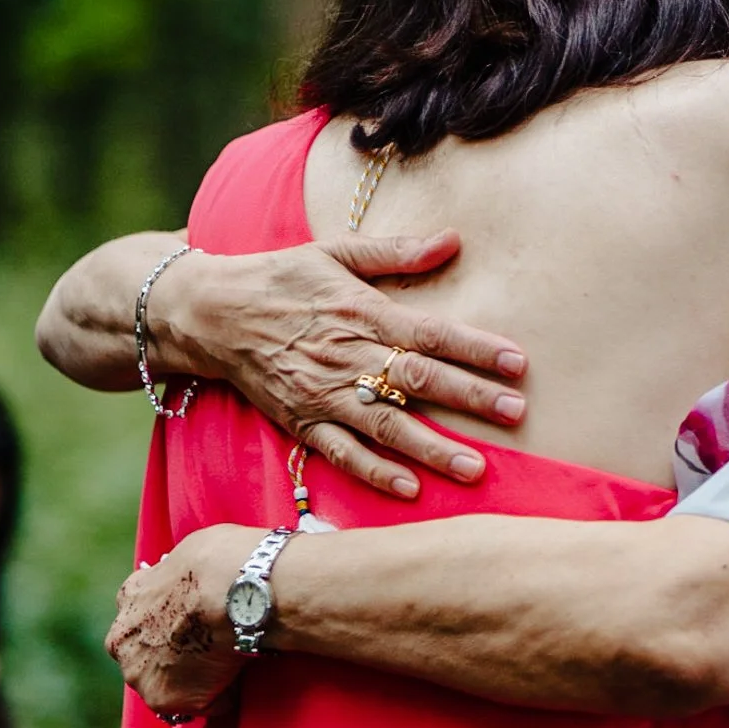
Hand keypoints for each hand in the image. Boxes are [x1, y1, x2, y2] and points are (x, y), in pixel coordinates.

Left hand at [106, 526, 253, 718]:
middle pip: (145, 655)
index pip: (141, 617)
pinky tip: (240, 674)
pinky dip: (220, 696)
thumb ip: (177, 577)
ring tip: (232, 664)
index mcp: (130, 596)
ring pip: (167, 684)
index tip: (190, 621)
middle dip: (172, 655)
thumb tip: (187, 582)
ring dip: (194, 680)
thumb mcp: (188, 554)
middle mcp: (122, 639)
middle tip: (212, 646)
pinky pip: (200, 703)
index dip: (167, 620)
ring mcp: (141, 674)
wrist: (234, 590)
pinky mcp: (167, 701)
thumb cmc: (221, 561)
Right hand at [160, 230, 528, 495]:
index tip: (517, 362)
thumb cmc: (281, 277)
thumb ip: (395, 250)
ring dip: (431, 447)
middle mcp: (346, 355)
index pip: (430, 332)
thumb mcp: (336, 251)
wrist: (211, 312)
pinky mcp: (300, 421)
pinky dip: (374, 472)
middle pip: (417, 380)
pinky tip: (410, 489)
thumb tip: (452, 239)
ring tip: (475, 467)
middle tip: (516, 413)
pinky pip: (341, 452)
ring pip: (385, 425)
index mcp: (362, 311)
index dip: (475, 348)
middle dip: (469, 398)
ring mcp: (322, 393)